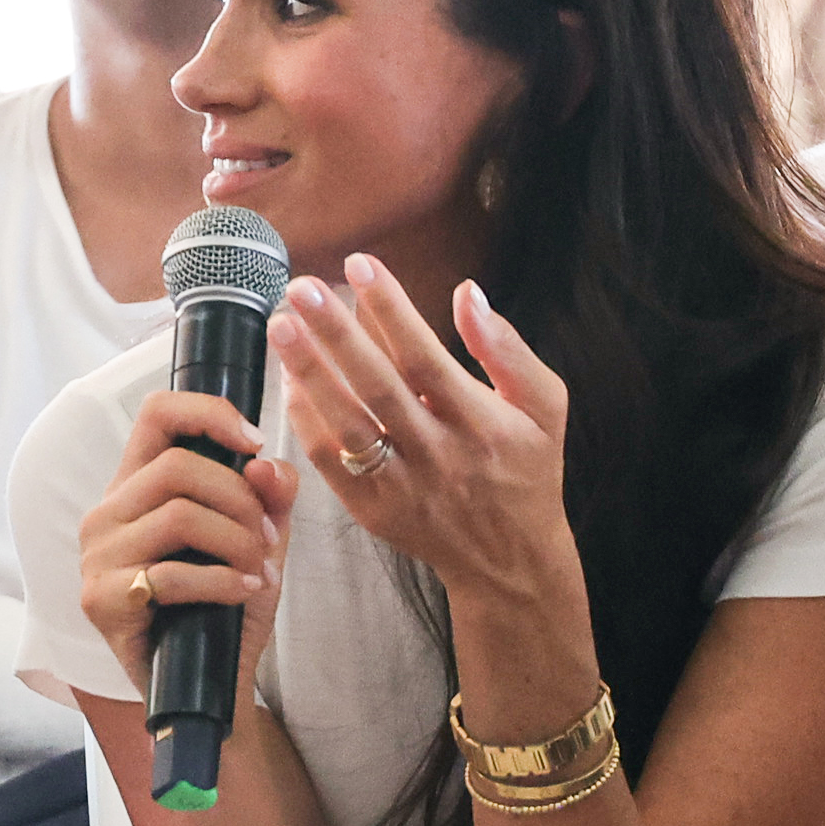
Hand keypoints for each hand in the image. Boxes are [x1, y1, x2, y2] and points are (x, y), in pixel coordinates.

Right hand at [76, 389, 293, 702]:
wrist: (208, 688)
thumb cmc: (225, 609)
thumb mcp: (260, 543)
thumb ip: (271, 498)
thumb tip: (267, 464)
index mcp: (136, 486)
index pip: (157, 414)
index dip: (209, 414)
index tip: (254, 442)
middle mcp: (106, 514)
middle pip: (178, 467)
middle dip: (241, 500)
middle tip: (270, 539)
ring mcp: (96, 557)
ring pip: (177, 515)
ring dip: (237, 542)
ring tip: (260, 570)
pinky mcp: (101, 601)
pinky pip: (171, 574)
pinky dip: (223, 581)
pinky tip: (246, 592)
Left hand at [269, 257, 581, 629]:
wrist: (510, 561)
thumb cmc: (527, 469)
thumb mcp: (543, 406)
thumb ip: (506, 349)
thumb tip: (467, 292)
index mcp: (481, 424)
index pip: (427, 358)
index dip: (391, 310)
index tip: (359, 264)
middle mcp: (438, 456)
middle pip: (377, 388)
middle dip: (335, 334)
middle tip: (299, 288)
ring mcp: (401, 487)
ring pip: (345, 426)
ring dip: (309, 374)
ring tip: (281, 327)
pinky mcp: (372, 511)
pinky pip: (329, 463)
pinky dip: (306, 421)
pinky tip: (290, 380)